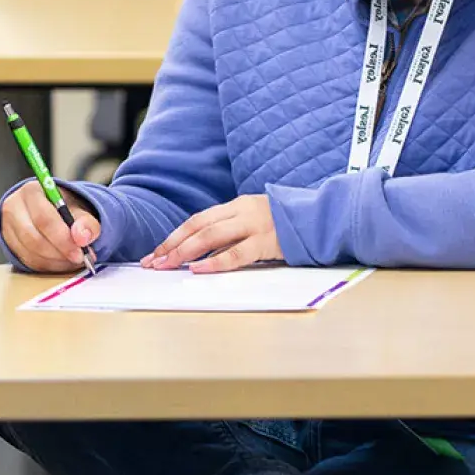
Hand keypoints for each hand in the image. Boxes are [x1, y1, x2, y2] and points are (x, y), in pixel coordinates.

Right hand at [0, 182, 100, 272]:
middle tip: (79, 258)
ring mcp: (8, 227)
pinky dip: (48, 265)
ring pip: (30, 253)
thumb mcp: (79, 209)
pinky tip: (61, 261)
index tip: (80, 252)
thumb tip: (82, 238)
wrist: (50, 210)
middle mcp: (14, 207)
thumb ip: (86, 222)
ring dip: (55, 261)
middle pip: (33, 238)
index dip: (62, 239)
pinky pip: (28, 261)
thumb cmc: (63, 208)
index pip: (43, 219)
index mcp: (31, 192)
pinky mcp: (10, 243)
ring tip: (73, 259)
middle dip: (60, 252)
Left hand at [144, 195, 280, 273]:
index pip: (196, 221)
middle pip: (198, 227)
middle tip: (153, 263)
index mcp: (236, 206)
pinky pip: (237, 253)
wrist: (321, 219)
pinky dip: (215, 261)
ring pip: (211, 236)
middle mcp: (241, 212)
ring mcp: (254, 225)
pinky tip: (199, 269)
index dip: (174, 237)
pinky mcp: (268, 241)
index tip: (155, 253)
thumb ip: (232, 233)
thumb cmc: (286, 225)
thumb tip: (201, 253)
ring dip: (186, 252)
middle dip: (172, 245)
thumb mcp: (254, 222)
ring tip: (168, 265)